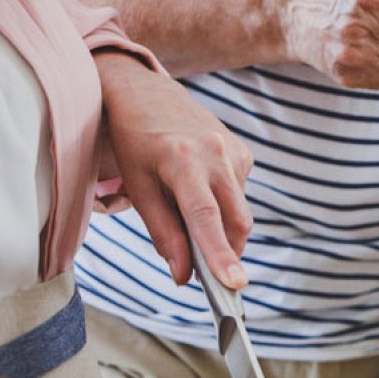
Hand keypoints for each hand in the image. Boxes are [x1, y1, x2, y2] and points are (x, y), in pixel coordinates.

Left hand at [95, 52, 252, 288]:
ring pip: (239, 211)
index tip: (234, 284)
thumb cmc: (134, 143)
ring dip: (220, 227)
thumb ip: (163, 234)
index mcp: (181, 160)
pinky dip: (222, 205)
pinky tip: (200, 187)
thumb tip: (183, 276)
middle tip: (211, 276)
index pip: (205, 217)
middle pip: (236, 221)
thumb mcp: (138, 187)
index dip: (219, 254)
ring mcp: (234, 151)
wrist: (146, 93)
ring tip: (185, 207)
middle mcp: (215, 153)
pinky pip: (239, 195)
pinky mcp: (244, 152)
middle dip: (228, 253)